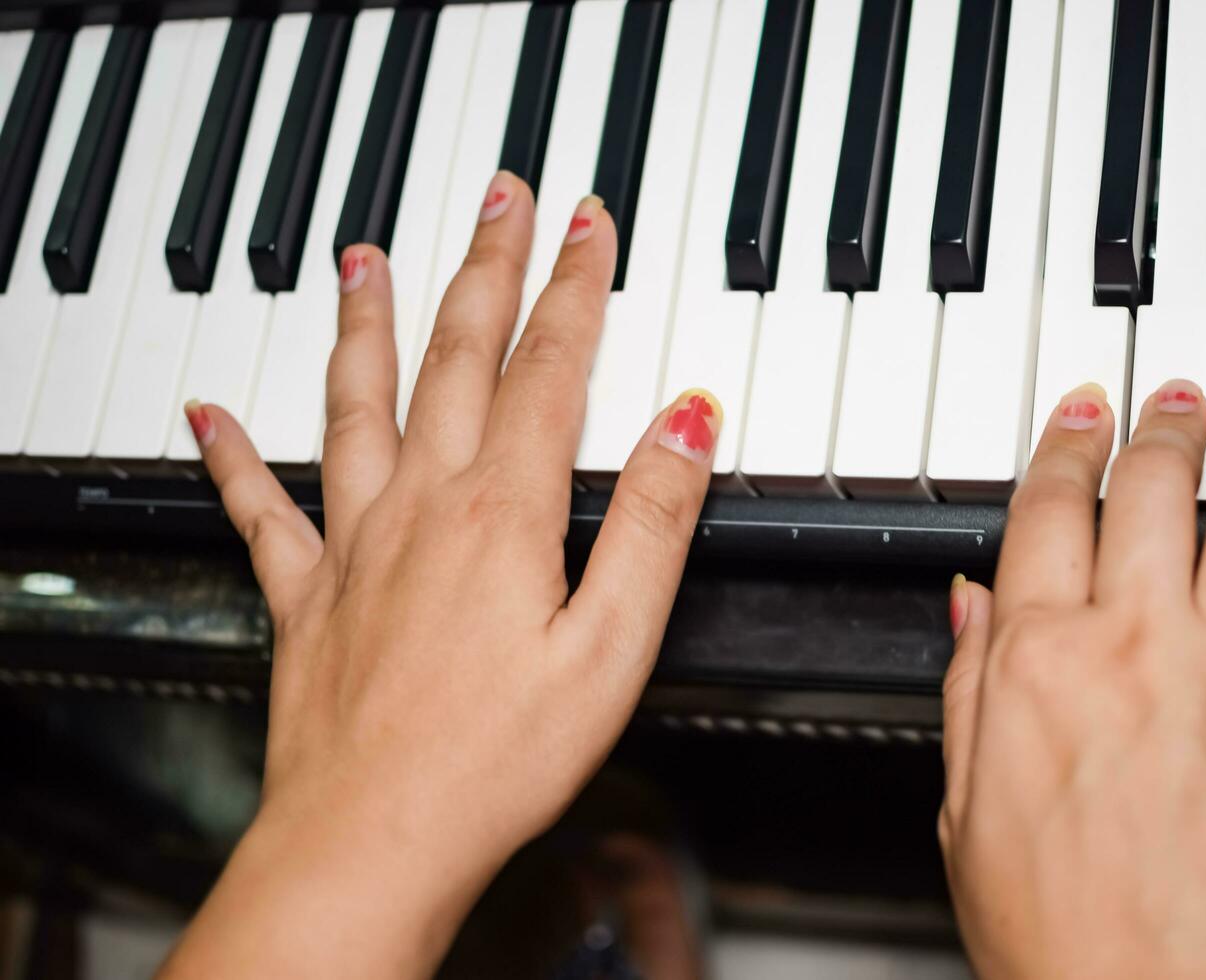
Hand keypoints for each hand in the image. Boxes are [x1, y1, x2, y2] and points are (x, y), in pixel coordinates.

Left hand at [162, 176, 722, 977]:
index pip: (549, 368)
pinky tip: (208, 415)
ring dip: (365, 322)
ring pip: (357, 404)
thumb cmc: (495, 760)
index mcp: (503, 515)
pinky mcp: (307, 594)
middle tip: (498, 196)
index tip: (586, 224)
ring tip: (364, 257)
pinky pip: (260, 508)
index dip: (574, 286)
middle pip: (457, 357)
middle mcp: (421, 508)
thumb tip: (686, 421)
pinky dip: (231, 455)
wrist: (375, 839)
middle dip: (484, 265)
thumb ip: (654, 523)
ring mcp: (355, 545)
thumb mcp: (614, 646)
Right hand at [940, 366, 1205, 978]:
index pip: (1047, 513)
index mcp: (1037, 663)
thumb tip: (970, 604)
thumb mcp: (967, 811)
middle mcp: (1136, 646)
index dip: (1064, 446)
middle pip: (1152, 490)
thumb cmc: (1059, 936)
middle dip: (1163, 420)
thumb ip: (967, 690)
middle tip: (1176, 387)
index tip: (1080, 412)